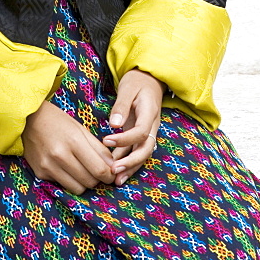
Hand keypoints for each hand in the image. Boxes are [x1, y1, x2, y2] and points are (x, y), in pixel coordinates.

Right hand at [22, 100, 115, 194]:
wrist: (28, 119)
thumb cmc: (58, 121)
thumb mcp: (80, 129)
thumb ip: (97, 148)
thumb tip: (112, 166)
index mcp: (74, 141)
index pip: (99, 169)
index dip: (109, 175)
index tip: (112, 174)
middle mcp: (60, 156)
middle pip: (89, 181)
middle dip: (98, 179)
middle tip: (98, 171)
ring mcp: (49, 167)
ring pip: (77, 189)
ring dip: (84, 183)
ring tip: (83, 171)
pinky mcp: (40, 174)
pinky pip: (63, 185)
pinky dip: (69, 180)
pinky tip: (67, 168)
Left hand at [102, 69, 164, 184]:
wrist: (149, 79)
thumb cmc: (137, 82)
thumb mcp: (128, 88)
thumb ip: (121, 106)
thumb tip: (114, 124)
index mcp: (150, 113)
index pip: (141, 132)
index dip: (125, 140)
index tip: (106, 141)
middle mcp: (152, 126)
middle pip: (146, 149)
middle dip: (131, 162)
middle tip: (114, 171)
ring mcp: (148, 131)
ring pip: (142, 153)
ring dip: (130, 167)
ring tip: (115, 180)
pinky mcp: (141, 135)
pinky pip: (136, 150)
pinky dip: (127, 161)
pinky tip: (115, 170)